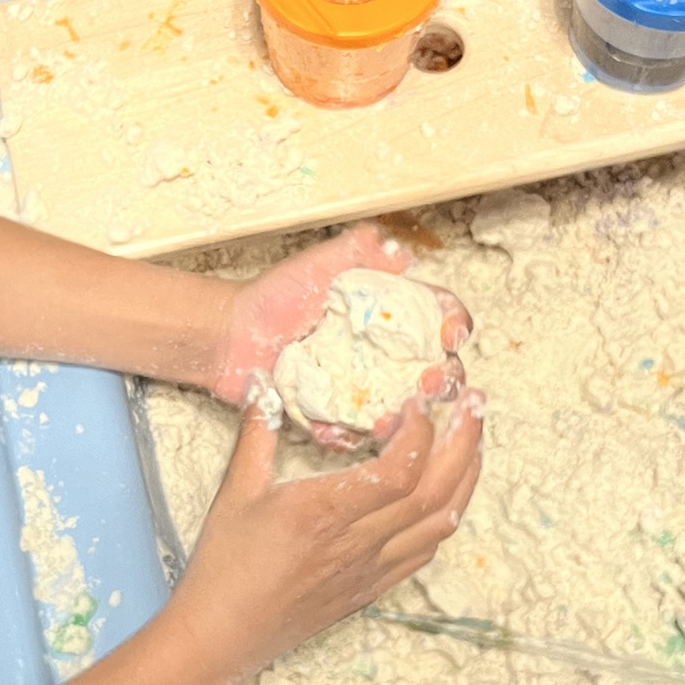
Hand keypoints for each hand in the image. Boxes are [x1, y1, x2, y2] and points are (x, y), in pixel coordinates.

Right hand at [167, 392, 484, 680]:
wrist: (222, 638)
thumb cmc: (223, 566)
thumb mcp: (234, 491)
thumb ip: (255, 432)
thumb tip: (259, 380)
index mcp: (324, 512)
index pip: (399, 471)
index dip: (421, 432)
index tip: (418, 399)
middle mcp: (358, 542)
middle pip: (435, 493)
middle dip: (465, 444)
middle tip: (475, 403)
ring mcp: (371, 569)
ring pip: (441, 523)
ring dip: (466, 478)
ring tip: (472, 440)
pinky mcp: (372, 588)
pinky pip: (425, 551)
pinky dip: (446, 516)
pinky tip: (446, 493)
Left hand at [212, 223, 471, 447]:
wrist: (230, 335)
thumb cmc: (274, 296)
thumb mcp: (319, 265)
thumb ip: (358, 249)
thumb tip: (398, 248)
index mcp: (393, 316)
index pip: (441, 319)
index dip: (455, 325)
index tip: (449, 333)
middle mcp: (387, 356)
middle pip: (439, 372)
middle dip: (445, 380)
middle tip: (430, 381)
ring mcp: (364, 390)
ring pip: (403, 414)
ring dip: (404, 420)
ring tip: (385, 418)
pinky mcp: (337, 417)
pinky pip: (352, 434)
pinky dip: (347, 436)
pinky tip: (336, 430)